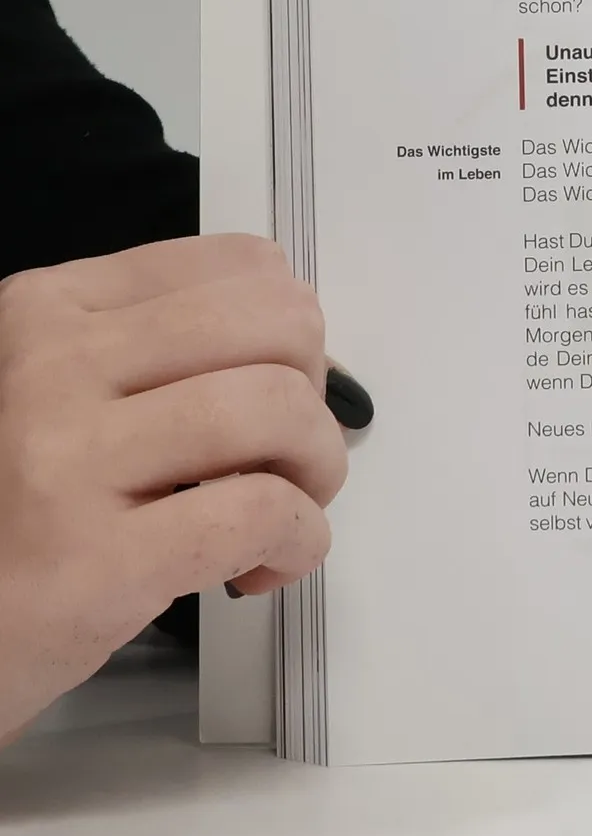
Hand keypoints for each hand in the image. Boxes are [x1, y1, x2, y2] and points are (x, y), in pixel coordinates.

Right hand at [0, 235, 346, 744]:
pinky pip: (258, 512)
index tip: (271, 397)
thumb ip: (169, 358)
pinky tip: (260, 568)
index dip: (294, 337)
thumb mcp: (68, 395)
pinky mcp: (88, 561)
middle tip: (283, 461)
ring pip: (278, 409)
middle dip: (317, 396)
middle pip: (280, 326)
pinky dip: (298, 540)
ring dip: (317, 470)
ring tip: (281, 515)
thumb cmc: (17, 510)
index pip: (246, 266)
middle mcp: (50, 364)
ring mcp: (62, 458)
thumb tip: (315, 362)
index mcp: (51, 307)